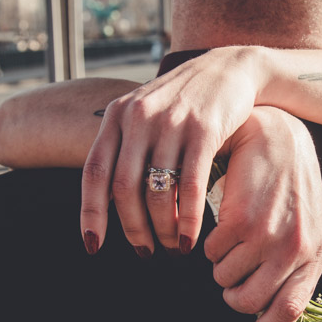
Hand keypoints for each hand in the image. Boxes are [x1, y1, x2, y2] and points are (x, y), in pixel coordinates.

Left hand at [81, 48, 265, 255]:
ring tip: (170, 247)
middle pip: (123, 187)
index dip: (90, 213)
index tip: (92, 245)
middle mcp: (139, 116)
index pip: (94, 171)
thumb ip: (125, 146)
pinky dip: (187, 219)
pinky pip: (190, 186)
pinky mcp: (204, 130)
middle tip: (144, 252)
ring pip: (156, 191)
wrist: (230, 69)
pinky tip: (190, 239)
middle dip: (131, 229)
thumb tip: (106, 202)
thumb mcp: (146, 112)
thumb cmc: (185, 101)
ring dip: (162, 229)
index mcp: (118, 114)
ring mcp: (171, 122)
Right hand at [203, 107, 321, 321]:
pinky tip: (223, 223)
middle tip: (230, 280)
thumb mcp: (306, 228)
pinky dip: (209, 244)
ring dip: (220, 267)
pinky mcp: (241, 220)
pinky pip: (211, 253)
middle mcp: (296, 250)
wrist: (277, 138)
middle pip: (250, 302)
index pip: (289, 311)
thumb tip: (265, 315)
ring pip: (225, 279)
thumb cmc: (290, 188)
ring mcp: (268, 236)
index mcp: (316, 256)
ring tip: (230, 241)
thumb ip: (294, 268)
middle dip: (233, 296)